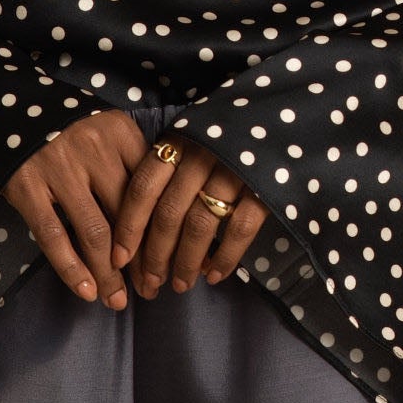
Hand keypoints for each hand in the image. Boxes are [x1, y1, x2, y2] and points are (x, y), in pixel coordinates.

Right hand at [0, 109, 152, 310]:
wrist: (5, 107)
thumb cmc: (67, 127)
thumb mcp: (105, 131)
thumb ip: (130, 164)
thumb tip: (159, 223)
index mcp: (120, 132)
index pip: (150, 191)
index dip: (161, 232)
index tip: (169, 261)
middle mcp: (94, 147)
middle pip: (126, 216)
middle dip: (141, 261)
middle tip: (148, 289)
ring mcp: (59, 167)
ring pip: (94, 232)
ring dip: (109, 274)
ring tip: (117, 300)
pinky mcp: (27, 186)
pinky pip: (53, 236)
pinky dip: (72, 269)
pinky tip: (86, 292)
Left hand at [111, 128, 270, 297]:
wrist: (284, 117)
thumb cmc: (229, 132)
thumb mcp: (194, 138)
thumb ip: (170, 170)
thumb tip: (142, 227)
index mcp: (179, 141)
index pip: (143, 188)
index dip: (129, 227)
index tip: (119, 259)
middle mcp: (201, 155)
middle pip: (168, 213)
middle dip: (155, 255)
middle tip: (149, 284)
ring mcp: (233, 170)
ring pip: (199, 225)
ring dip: (186, 262)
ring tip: (180, 285)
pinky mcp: (264, 186)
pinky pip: (239, 229)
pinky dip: (225, 257)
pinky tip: (214, 276)